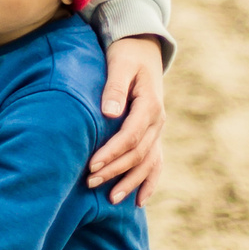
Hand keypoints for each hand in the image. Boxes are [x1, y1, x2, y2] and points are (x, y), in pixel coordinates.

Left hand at [88, 35, 165, 203]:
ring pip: (148, 162)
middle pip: (138, 153)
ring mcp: (158, 129)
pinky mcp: (153, 133)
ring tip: (112, 199)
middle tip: (90, 183)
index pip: (131, 136)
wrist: (143, 48)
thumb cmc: (126, 55)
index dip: (112, 152)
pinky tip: (140, 201)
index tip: (92, 165)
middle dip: (115, 170)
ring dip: (131, 182)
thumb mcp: (119, 64)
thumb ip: (114, 88)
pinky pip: (155, 162)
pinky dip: (149, 182)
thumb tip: (110, 113)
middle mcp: (158, 121)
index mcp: (150, 105)